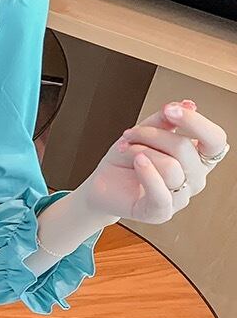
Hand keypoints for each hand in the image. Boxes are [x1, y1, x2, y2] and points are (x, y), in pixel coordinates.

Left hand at [77, 100, 228, 223]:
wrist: (102, 185)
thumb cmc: (125, 160)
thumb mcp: (142, 133)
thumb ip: (163, 120)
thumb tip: (188, 104)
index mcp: (197, 158)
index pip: (215, 139)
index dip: (196, 122)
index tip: (170, 110)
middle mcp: (195, 179)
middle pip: (185, 149)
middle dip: (153, 135)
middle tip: (129, 133)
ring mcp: (180, 198)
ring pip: (171, 167)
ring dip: (141, 152)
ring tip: (124, 150)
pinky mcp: (160, 212)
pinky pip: (161, 194)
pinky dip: (148, 174)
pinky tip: (137, 162)